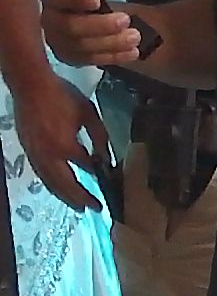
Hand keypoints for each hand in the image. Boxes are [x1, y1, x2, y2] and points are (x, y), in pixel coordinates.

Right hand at [15, 72, 112, 212]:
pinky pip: (41, 174)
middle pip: (65, 184)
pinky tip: (59, 187)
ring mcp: (35, 155)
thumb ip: (99, 136)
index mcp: (66, 146)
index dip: (99, 174)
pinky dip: (52, 184)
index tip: (111, 183)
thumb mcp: (88, 113)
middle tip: (94, 209)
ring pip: (51, 182)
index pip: (86, 167)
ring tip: (78, 206)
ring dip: (65, 196)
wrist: (31, 86)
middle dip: (80, 198)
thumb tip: (105, 156)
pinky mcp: (27, 151)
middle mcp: (49, 156)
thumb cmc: (63, 97)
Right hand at [39, 0, 141, 69]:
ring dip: (111, 43)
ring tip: (135, 37)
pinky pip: (92, 61)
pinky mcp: (72, 58)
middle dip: (99, 25)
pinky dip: (114, 57)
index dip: (75, 0)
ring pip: (82, 47)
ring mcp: (59, 42)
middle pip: (70, 27)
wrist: (94, 12)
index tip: (98, 1)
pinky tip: (133, 52)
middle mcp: (50, 20)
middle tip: (126, 20)